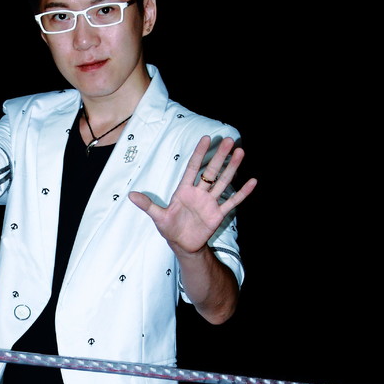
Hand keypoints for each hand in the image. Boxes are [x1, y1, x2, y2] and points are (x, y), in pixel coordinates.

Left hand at [128, 135, 256, 255]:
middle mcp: (199, 193)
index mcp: (184, 190)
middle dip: (220, 156)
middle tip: (229, 140)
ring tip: (241, 152)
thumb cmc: (170, 228)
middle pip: (211, 171)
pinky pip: (232, 202)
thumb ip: (147, 205)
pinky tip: (252, 181)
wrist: (183, 245)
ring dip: (232, 168)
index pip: (193, 168)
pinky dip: (242, 193)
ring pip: (223, 182)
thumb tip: (130, 195)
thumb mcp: (158, 217)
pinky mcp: (218, 214)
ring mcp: (210, 202)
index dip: (199, 154)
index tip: (206, 139)